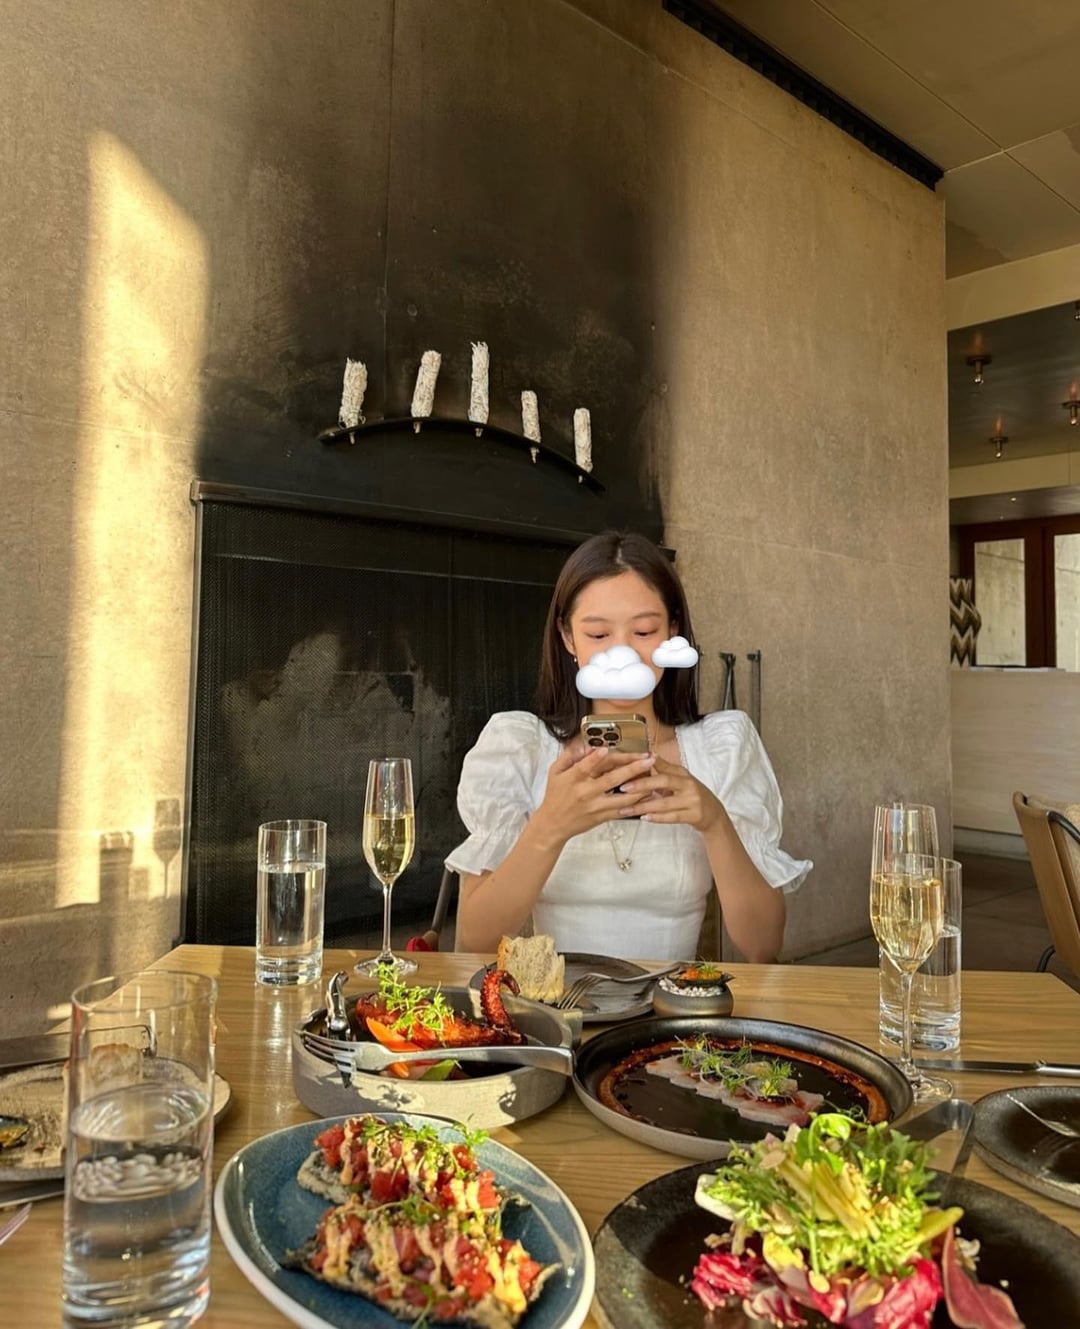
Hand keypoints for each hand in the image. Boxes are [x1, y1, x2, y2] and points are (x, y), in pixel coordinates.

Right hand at [531, 743, 656, 844]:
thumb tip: (585, 745)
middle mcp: (586, 792)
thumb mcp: (554, 772)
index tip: (606, 748)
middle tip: (648, 759)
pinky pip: (622, 811)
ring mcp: (595, 806)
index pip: (585, 767)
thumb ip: (569, 756)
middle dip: (632, 768)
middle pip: (611, 779)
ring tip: (655, 778)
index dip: (595, 758)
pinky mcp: (602, 817)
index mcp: (573, 779)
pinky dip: (635, 804)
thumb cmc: (555, 795)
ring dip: (640, 788)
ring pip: (621, 798)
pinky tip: (647, 796)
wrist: (554, 824)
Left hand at [617, 754, 723, 831]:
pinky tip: (645, 818)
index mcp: (683, 775)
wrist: (714, 814)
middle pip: (664, 782)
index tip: (627, 768)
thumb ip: (665, 769)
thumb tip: (650, 755)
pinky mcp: (694, 815)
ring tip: (627, 809)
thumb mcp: (681, 779)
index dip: (645, 768)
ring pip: (665, 803)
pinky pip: (673, 817)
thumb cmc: (693, 794)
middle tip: (624, 788)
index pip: (662, 768)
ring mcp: (692, 801)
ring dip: (643, 806)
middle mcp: (688, 785)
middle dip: (642, 785)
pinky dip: (657, 818)